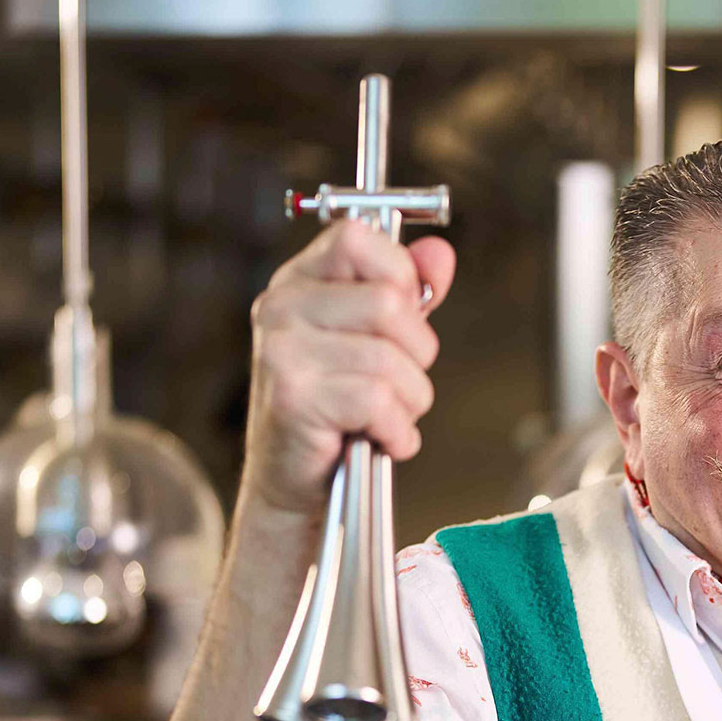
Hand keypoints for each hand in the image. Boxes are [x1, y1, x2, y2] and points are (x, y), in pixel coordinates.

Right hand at [242, 220, 456, 517]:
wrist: (292, 482)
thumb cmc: (335, 409)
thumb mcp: (371, 340)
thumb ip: (406, 292)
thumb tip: (440, 254)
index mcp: (297, 282)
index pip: (357, 237)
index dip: (399, 274)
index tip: (403, 318)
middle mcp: (281, 308)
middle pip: (390, 304)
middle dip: (417, 354)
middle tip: (396, 384)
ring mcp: (283, 352)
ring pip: (391, 360)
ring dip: (410, 402)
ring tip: (385, 418)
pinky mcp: (294, 398)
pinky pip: (379, 402)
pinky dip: (397, 431)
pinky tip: (380, 439)